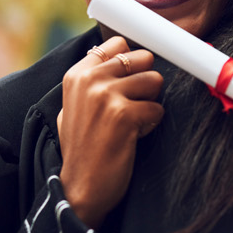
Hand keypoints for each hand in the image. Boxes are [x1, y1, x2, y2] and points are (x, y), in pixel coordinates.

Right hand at [56, 36, 162, 228]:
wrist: (80, 188)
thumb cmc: (82, 149)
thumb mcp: (74, 107)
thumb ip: (92, 80)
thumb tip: (119, 57)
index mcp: (76, 75)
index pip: (117, 44)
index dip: (131, 62)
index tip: (130, 81)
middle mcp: (90, 80)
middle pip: (141, 58)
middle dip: (145, 81)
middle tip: (133, 105)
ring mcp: (106, 95)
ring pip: (154, 81)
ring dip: (150, 103)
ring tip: (132, 123)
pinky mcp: (124, 115)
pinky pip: (158, 109)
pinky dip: (151, 125)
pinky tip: (133, 137)